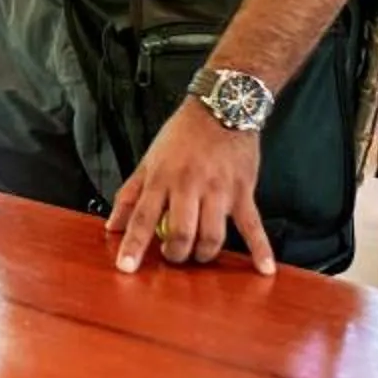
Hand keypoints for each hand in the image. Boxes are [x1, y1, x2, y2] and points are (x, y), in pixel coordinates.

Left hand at [105, 102, 276, 275]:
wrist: (222, 108)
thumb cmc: (182, 136)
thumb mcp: (149, 160)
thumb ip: (130, 194)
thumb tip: (112, 225)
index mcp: (162, 178)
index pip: (143, 217)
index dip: (134, 245)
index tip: (126, 268)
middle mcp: (189, 186)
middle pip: (181, 233)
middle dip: (175, 254)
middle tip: (172, 256)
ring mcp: (219, 191)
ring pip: (212, 235)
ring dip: (204, 254)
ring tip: (198, 254)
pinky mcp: (243, 192)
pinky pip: (252, 225)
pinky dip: (260, 249)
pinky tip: (264, 269)